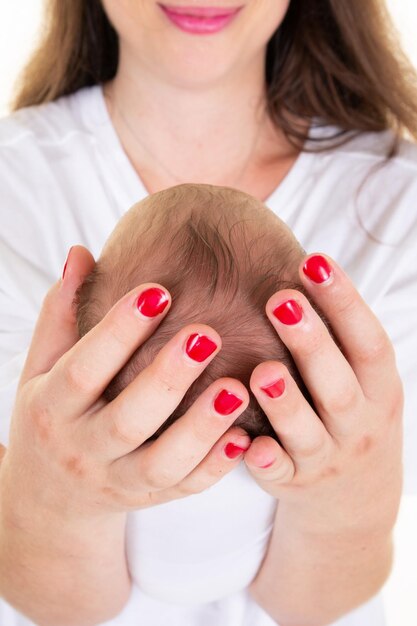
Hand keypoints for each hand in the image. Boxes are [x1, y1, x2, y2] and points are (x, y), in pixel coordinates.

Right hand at [0, 245, 250, 523]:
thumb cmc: (52, 414)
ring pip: (161, 464)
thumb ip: (63, 313)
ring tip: (237, 387)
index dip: (118, 332)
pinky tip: (245, 436)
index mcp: (51, 408)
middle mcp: (83, 449)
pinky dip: (215, 466)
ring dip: (201, 427)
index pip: (83, 369)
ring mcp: (119, 481)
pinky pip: (185, 488)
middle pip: (127, 420)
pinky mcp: (151, 500)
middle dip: (167, 378)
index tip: (157, 291)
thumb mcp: (43, 367)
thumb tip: (82, 253)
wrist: (51, 496)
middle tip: (207, 334)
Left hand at [242, 254, 402, 537]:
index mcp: (379, 388)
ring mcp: (328, 459)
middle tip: (281, 301)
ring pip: (308, 433)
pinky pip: (281, 475)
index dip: (344, 303)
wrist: (357, 496)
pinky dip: (267, 461)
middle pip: (338, 386)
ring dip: (287, 404)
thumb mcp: (361, 380)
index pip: (368, 342)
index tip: (314, 262)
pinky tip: (248, 444)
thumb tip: (299, 264)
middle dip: (312, 343)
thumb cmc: (349, 413)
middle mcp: (359, 424)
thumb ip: (336, 336)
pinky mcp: (296, 484)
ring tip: (264, 372)